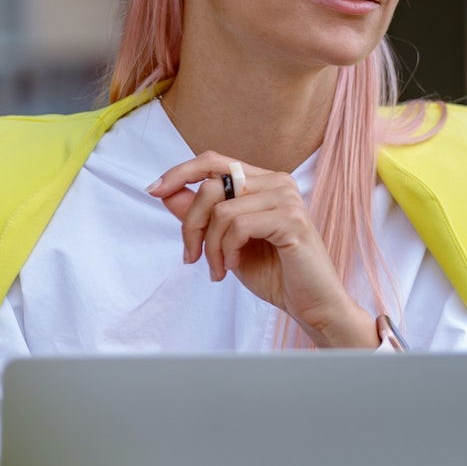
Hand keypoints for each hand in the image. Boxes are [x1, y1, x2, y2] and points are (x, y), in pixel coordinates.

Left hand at [146, 152, 377, 348]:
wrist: (312, 304)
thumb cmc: (275, 274)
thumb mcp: (227, 243)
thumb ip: (202, 216)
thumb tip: (167, 192)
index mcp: (264, 182)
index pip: (214, 161)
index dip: (181, 171)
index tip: (154, 190)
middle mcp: (277, 182)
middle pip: (211, 186)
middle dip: (191, 224)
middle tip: (192, 257)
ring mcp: (287, 198)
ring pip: (222, 209)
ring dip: (211, 246)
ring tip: (218, 269)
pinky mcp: (292, 220)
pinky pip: (238, 226)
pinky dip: (228, 251)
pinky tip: (234, 266)